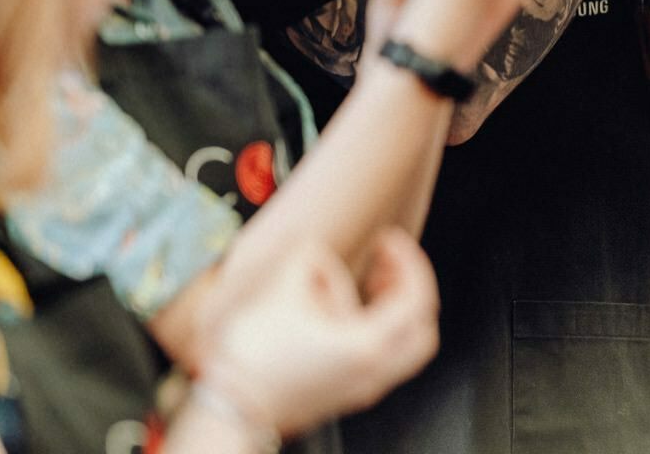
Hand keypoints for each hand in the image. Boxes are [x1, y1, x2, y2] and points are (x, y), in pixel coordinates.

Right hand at [200, 229, 438, 436]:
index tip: (388, 239)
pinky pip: (381, 360)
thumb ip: (310, 257)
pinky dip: (377, 331)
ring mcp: (361, 389)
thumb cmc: (253, 358)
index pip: (417, 297)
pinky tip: (343, 311)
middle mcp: (373, 373)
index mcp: (368, 347)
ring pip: (404, 348)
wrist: (227, 410)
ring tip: (367, 283)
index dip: (408, 259)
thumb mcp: (282, 288)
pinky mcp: (344, 395)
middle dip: (410, 288)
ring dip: (395, 311)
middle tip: (387, 262)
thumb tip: (318, 251)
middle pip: (421, 328)